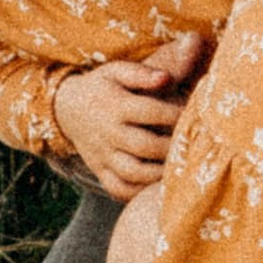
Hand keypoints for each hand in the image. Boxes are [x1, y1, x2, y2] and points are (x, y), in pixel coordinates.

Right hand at [51, 31, 213, 200]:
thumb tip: (166, 78)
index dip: (177, 114)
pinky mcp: (99, 171)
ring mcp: (103, 156)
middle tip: (194, 144)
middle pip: (145, 146)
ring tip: (178, 166)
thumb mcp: (116, 71)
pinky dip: (139, 192)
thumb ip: (141, 73)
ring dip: (159, 173)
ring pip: (133, 173)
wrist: (65, 108)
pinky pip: (118, 188)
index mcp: (116, 106)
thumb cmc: (101, 87)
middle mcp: (109, 133)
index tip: (197, 114)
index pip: (152, 112)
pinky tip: (156, 186)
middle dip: (172, 146)